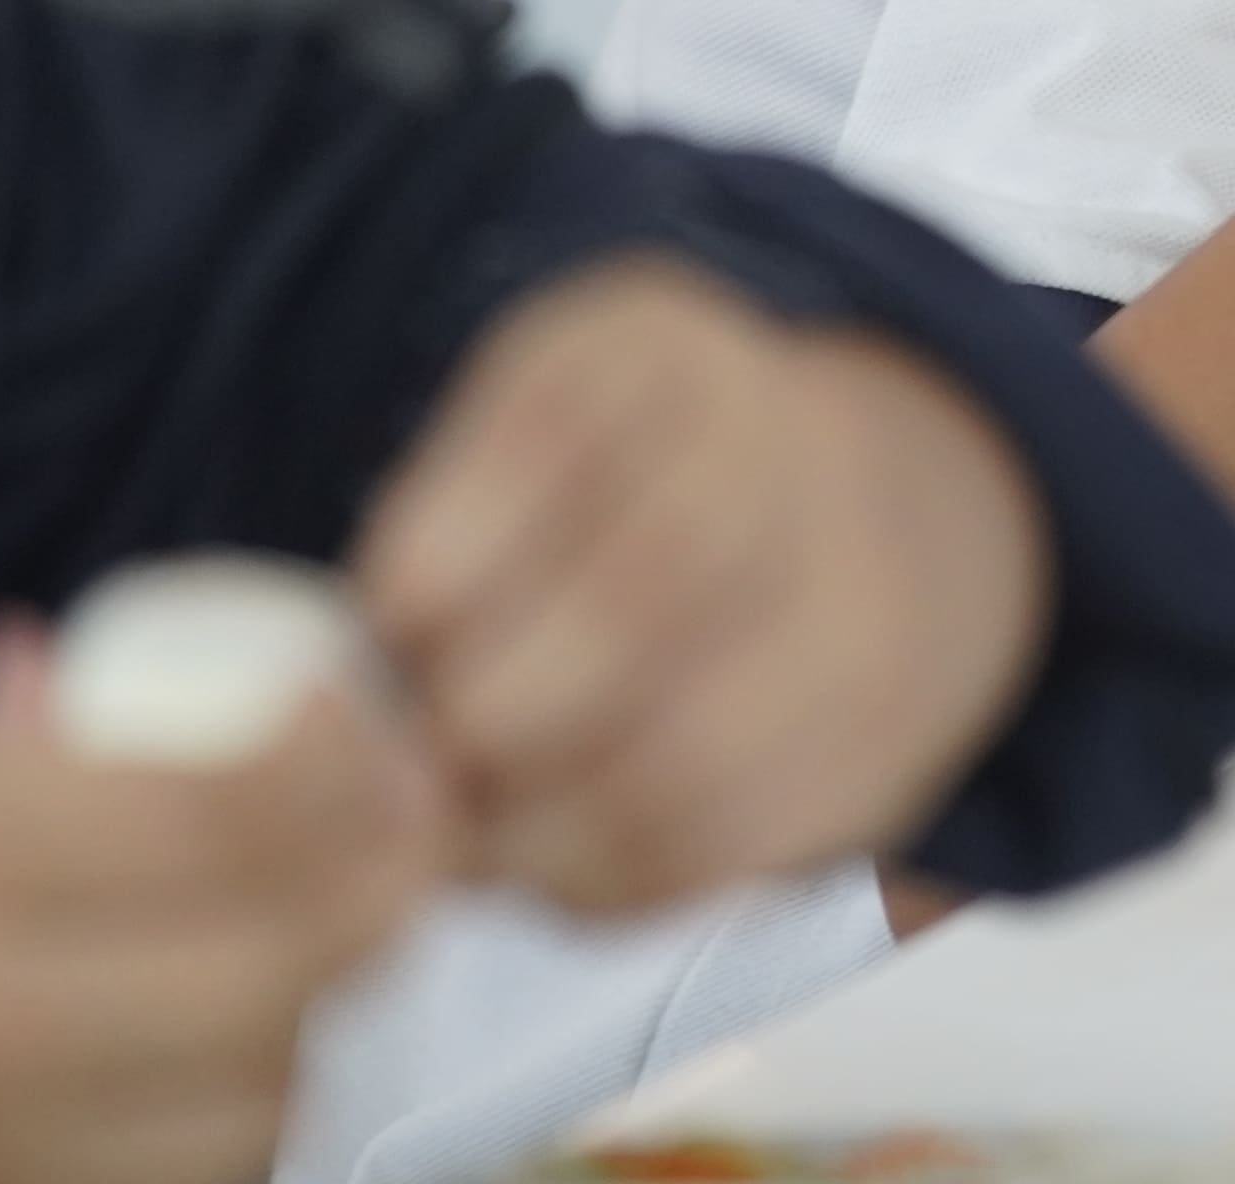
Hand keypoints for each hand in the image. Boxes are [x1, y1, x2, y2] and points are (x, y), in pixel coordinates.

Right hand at [0, 662, 438, 1183]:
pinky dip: (244, 1110)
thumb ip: (72, 737)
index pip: (209, 820)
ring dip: (313, 1009)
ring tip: (314, 938)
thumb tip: (265, 693)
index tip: (357, 724)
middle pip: (268, 969)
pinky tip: (241, 1047)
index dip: (328, 763)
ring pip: (258, 1091)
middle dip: (373, 891)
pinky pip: (203, 1173)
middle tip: (410, 833)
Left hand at [352, 256, 1049, 916]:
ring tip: (461, 832)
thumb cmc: (616, 496)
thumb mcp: (526, 435)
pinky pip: (730, 844)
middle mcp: (799, 453)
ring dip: (534, 824)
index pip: (556, 441)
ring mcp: (867, 600)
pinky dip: (607, 878)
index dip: (450, 558)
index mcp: (673, 355)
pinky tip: (548, 858)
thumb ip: (440, 526)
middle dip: (492, 709)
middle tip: (408, 765)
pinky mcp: (883, 738)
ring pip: (688, 749)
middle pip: (647, 591)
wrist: (859, 520)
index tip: (383, 630)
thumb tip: (351, 689)